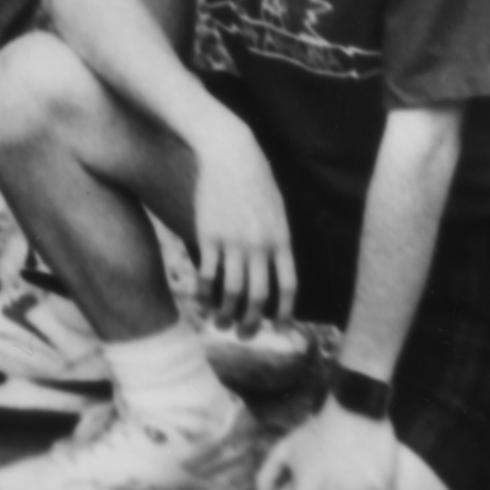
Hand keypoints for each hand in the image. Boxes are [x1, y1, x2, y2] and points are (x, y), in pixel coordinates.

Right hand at [185, 120, 296, 331]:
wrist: (230, 154)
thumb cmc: (256, 180)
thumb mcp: (278, 210)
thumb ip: (280, 241)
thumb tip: (279, 271)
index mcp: (282, 240)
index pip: (288, 287)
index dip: (284, 312)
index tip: (279, 327)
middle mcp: (260, 245)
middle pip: (259, 296)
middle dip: (253, 322)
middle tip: (245, 335)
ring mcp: (233, 241)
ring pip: (232, 291)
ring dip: (226, 314)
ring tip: (221, 324)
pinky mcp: (209, 235)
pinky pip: (207, 274)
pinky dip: (204, 294)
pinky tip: (201, 302)